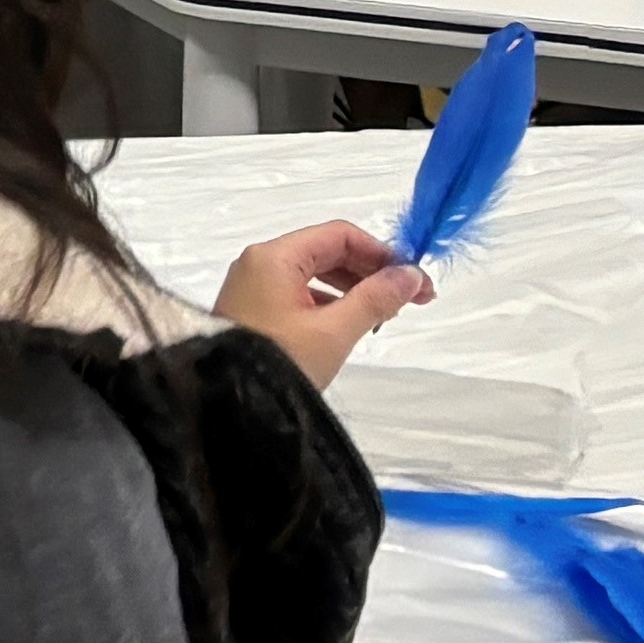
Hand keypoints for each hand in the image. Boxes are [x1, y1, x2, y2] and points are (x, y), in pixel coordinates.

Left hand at [216, 219, 432, 388]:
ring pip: (314, 274)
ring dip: (353, 288)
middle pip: (326, 252)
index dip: (382, 253)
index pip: (339, 236)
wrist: (228, 406)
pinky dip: (330, 303)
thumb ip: (375, 299)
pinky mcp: (253, 309)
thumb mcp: (334, 332)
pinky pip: (299, 294)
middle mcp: (259, 262)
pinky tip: (352, 324)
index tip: (415, 279)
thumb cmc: (282, 362)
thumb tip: (412, 275)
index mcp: (274, 256)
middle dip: (371, 272)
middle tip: (413, 300)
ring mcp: (253, 286)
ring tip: (386, 315)